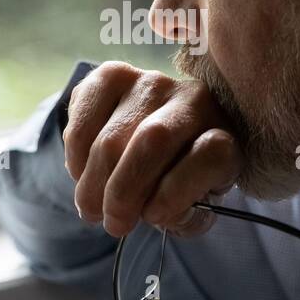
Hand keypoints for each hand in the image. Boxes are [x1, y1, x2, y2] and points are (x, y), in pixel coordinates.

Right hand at [63, 61, 241, 237]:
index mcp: (225, 135)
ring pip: (112, 136)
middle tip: (113, 223)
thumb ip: (180, 217)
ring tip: (91, 206)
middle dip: (123, 192)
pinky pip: (83, 116)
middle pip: (152, 140)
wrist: (162, 148)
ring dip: (93, 181)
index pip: (210, 154)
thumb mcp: (192, 209)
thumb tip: (152, 210)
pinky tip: (82, 172)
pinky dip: (75, 154)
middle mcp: (194, 99)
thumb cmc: (178, 185)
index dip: (177, 192)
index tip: (153, 218)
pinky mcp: (114, 75)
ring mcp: (152, 82)